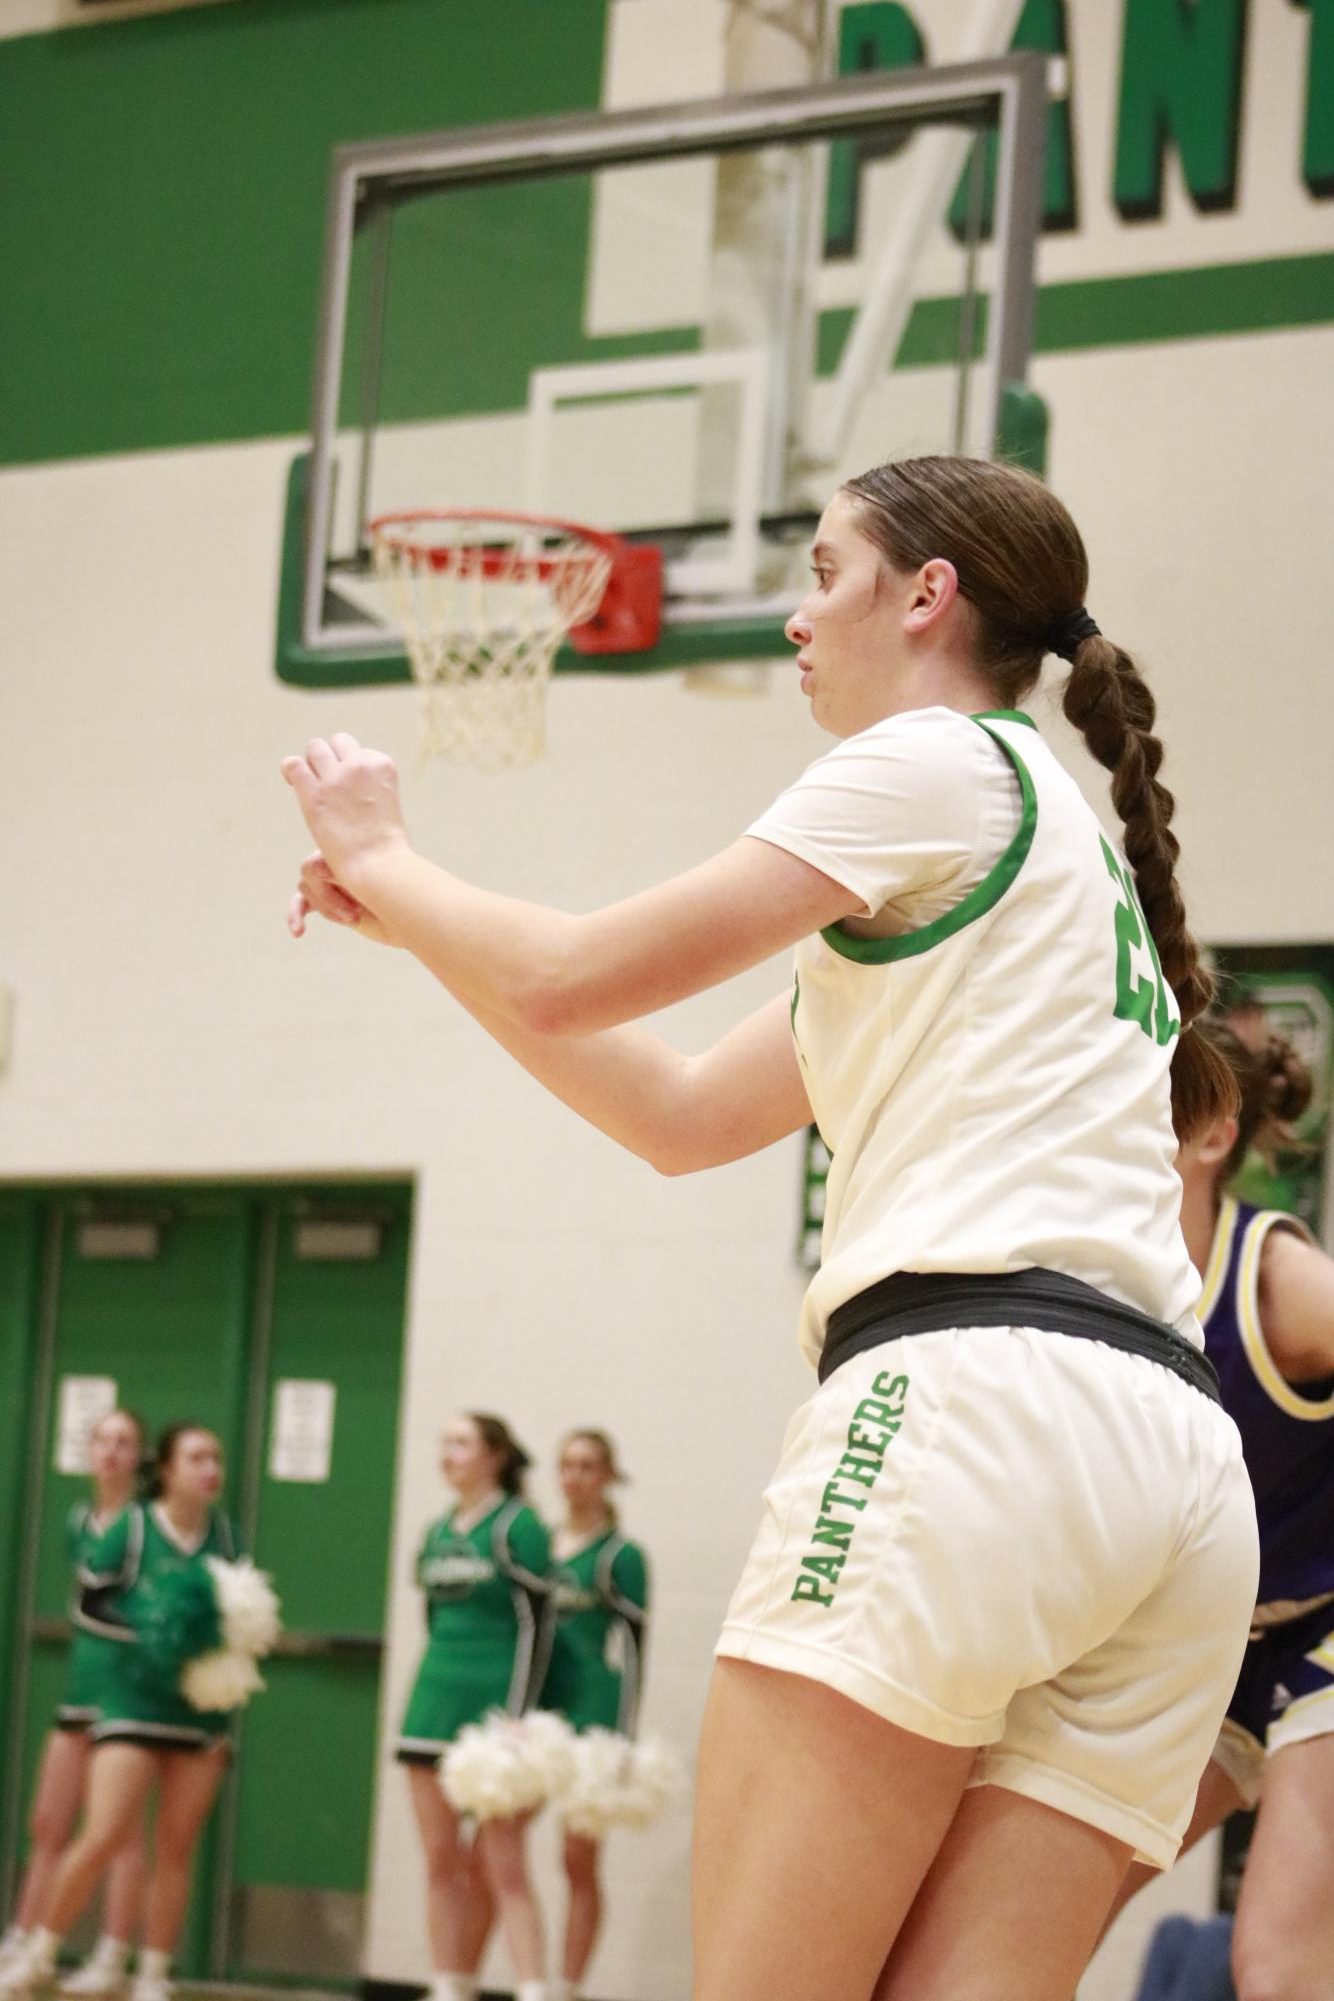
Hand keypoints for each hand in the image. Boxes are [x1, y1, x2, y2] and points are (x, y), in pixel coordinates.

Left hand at [281, 734, 407, 884]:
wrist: (377, 863)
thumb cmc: (384, 845)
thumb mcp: (386, 803)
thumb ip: (369, 786)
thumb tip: (345, 786)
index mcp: (382, 765)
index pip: (362, 751)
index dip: (353, 769)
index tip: (351, 789)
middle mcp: (359, 764)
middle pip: (338, 741)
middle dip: (332, 758)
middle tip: (328, 782)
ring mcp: (335, 777)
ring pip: (315, 748)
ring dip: (312, 763)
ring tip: (312, 784)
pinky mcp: (313, 793)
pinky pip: (294, 765)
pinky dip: (291, 770)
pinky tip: (292, 781)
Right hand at [288, 853, 394, 946]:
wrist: (407, 916)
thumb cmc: (395, 896)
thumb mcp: (370, 883)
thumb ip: (342, 872)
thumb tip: (315, 863)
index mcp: (344, 852)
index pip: (315, 861)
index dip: (327, 880)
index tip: (350, 890)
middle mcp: (333, 863)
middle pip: (309, 877)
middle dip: (330, 898)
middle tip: (356, 913)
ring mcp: (328, 882)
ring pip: (306, 891)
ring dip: (327, 908)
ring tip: (353, 919)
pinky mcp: (325, 902)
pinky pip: (300, 905)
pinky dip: (296, 916)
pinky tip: (298, 932)